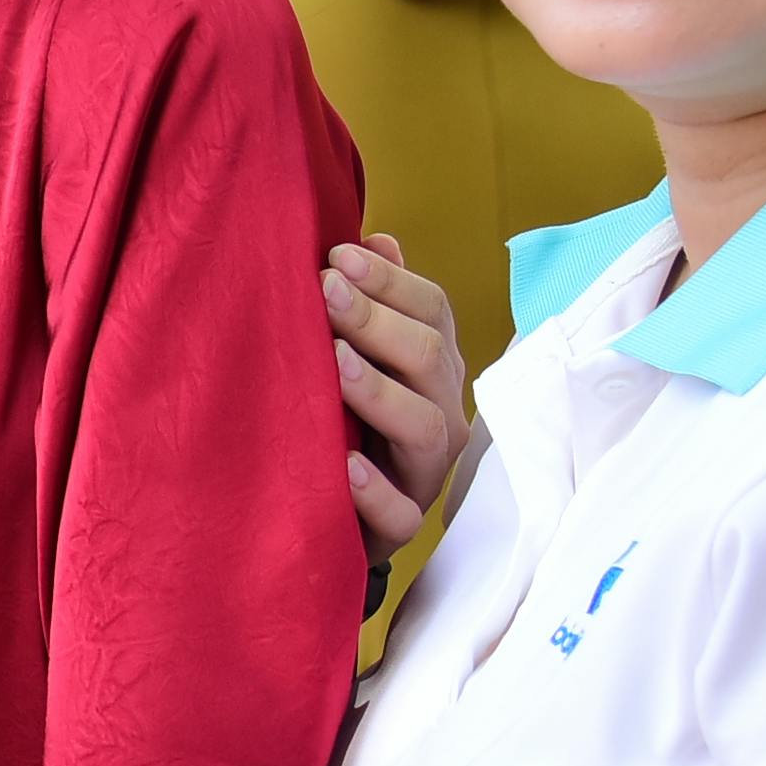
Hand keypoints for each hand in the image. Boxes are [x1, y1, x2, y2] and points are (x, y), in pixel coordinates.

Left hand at [329, 236, 471, 553]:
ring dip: (378, 391)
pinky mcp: (402, 525)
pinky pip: (401, 512)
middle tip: (324, 291)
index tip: (336, 256)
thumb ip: (374, 303)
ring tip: (334, 363)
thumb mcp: (358, 357)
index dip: (390, 282)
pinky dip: (375, 491)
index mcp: (432, 367)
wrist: (333, 515)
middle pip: (429, 359)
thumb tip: (375, 239)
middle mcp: (440, 413)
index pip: (432, 312)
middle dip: (377, 321)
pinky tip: (344, 467)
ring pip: (424, 427)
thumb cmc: (345, 420)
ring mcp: (425, 471)